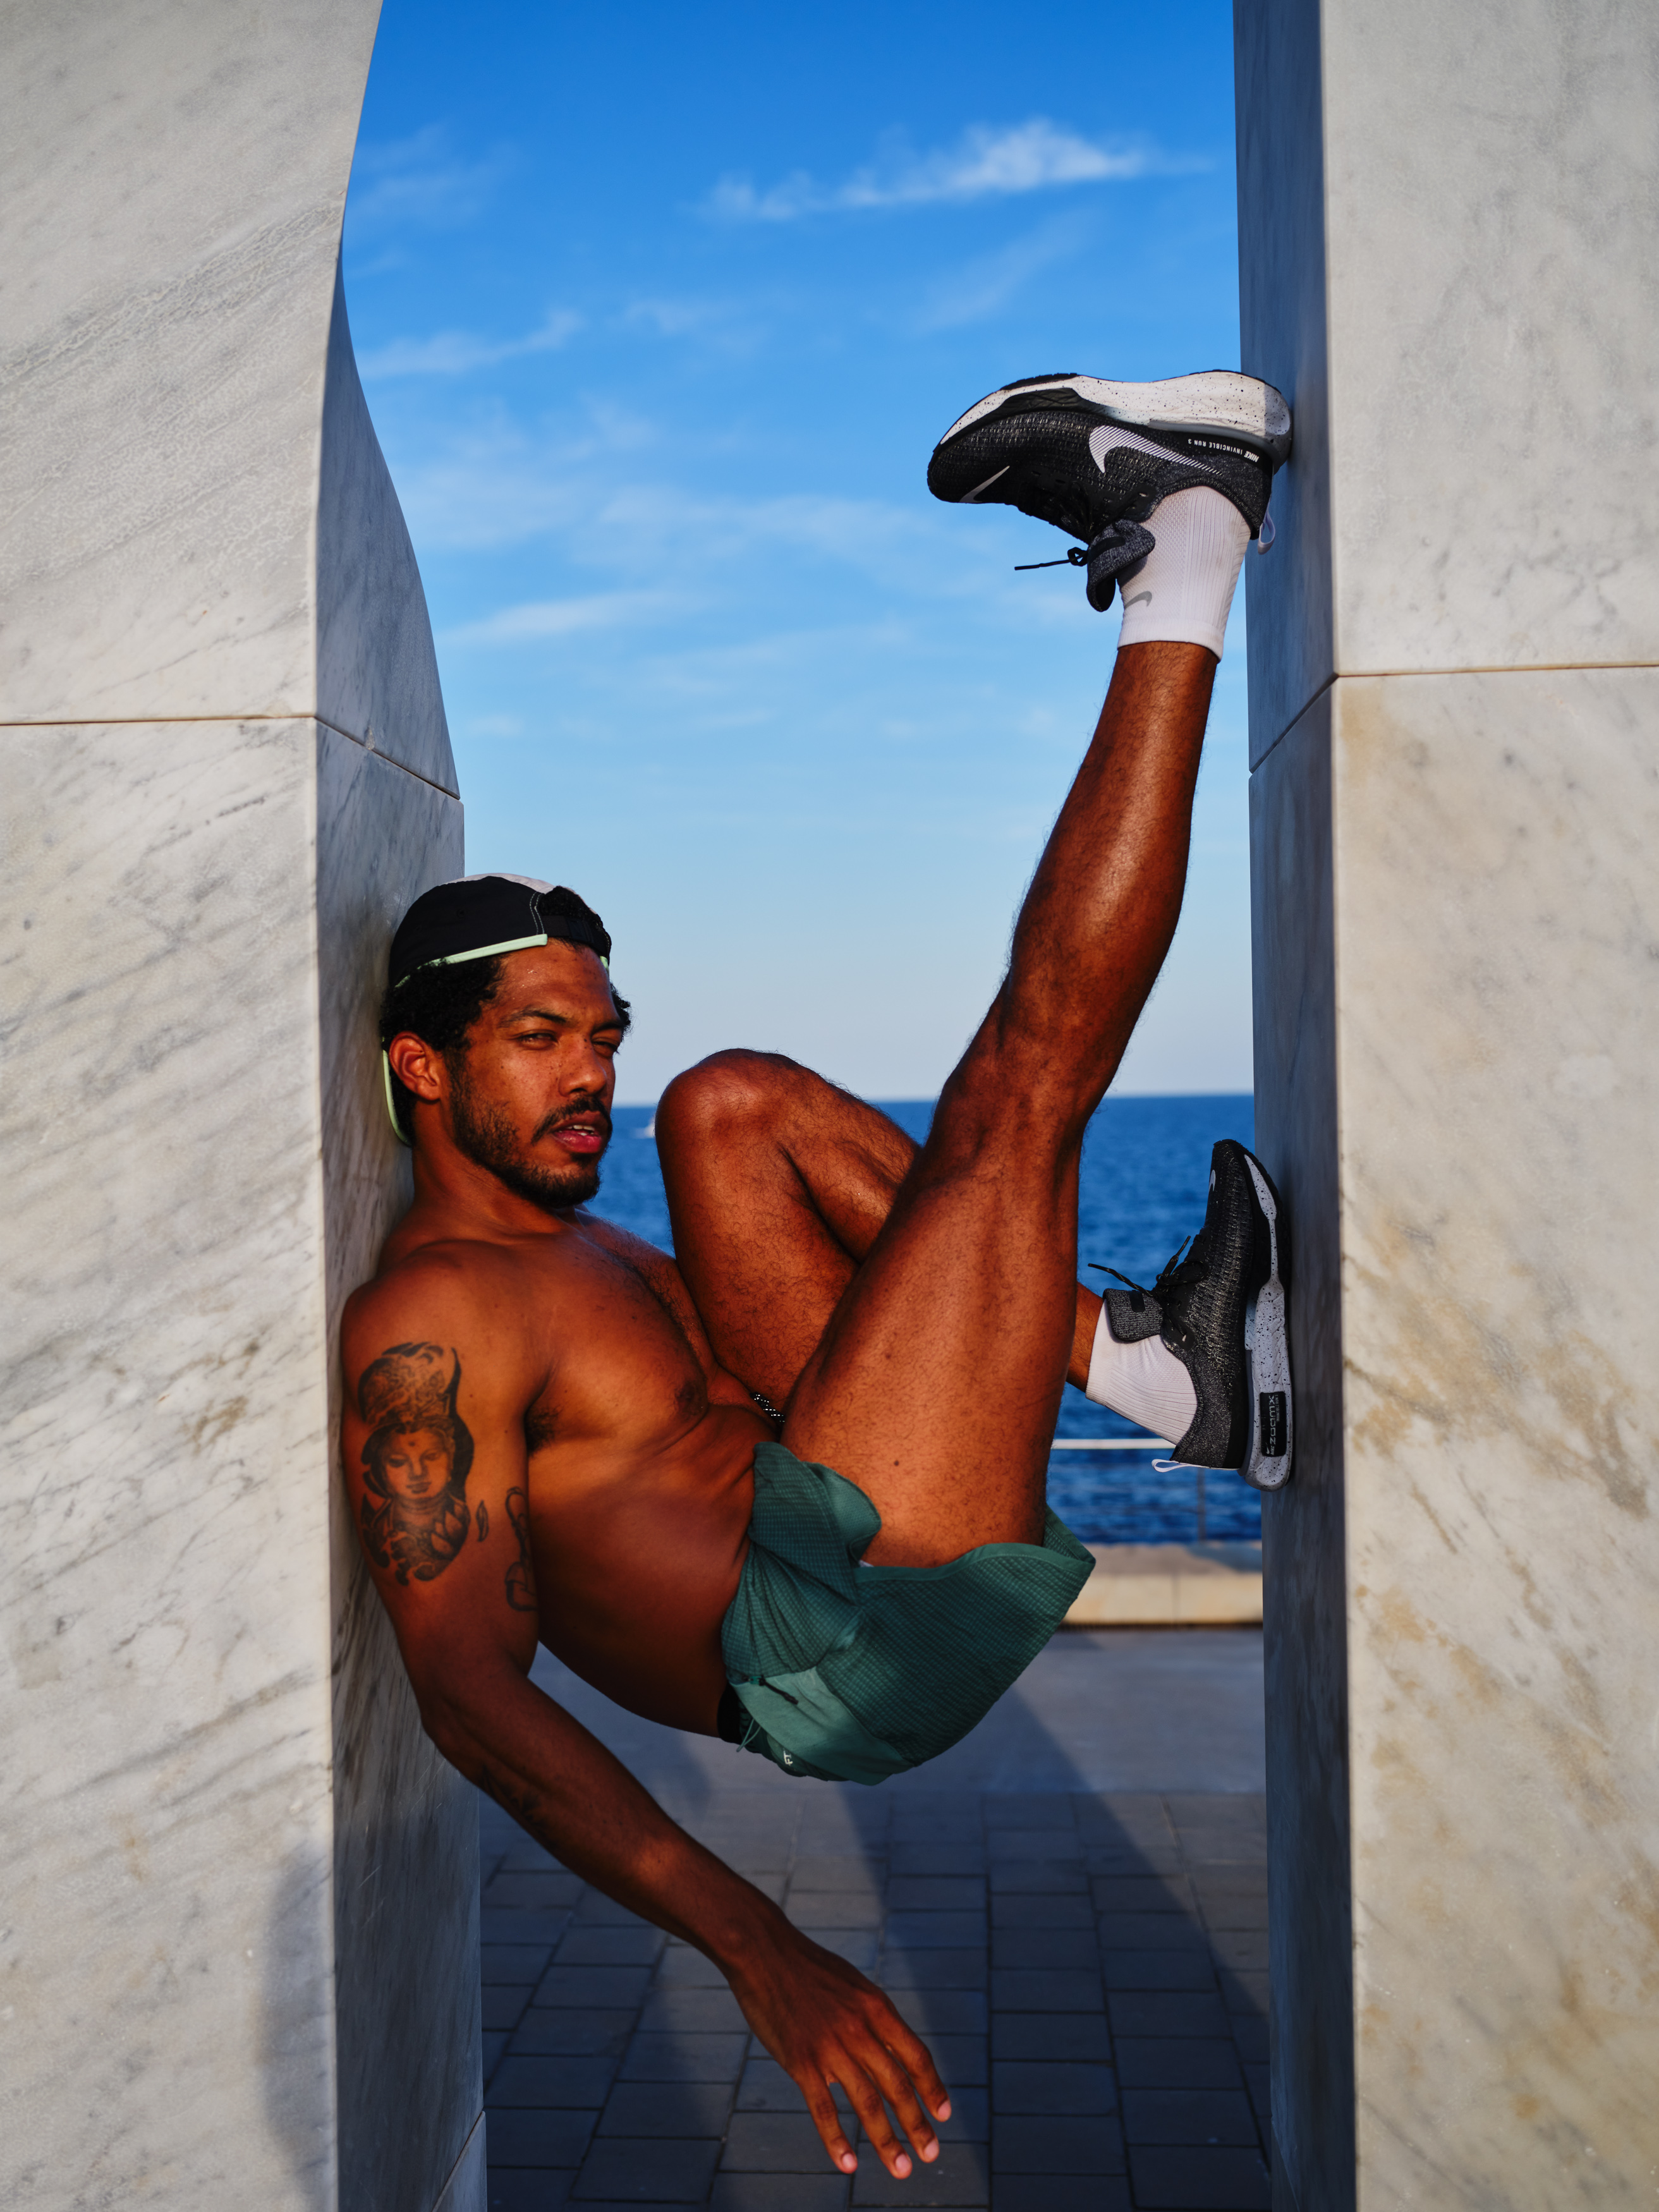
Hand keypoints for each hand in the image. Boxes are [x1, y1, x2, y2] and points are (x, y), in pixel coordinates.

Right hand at [726, 1918, 951, 2177]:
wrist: (764, 1952)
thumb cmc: (808, 1967)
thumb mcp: (853, 1984)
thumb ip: (871, 2019)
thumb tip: (888, 2051)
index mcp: (876, 2007)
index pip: (915, 2055)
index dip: (932, 2087)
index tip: (944, 2113)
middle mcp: (859, 2029)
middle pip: (897, 2085)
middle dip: (917, 2124)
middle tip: (931, 2154)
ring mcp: (830, 2047)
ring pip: (867, 2103)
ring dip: (887, 2141)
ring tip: (901, 2168)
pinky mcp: (801, 2061)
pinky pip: (823, 2108)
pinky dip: (836, 2140)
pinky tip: (848, 2164)